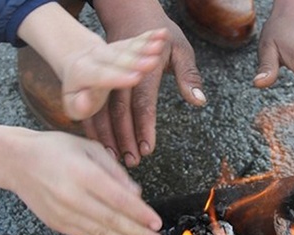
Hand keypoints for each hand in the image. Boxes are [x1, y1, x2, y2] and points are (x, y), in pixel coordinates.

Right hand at [9, 131, 163, 234]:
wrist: (16, 162)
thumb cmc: (55, 150)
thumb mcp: (90, 148)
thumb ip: (115, 171)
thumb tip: (136, 195)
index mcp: (82, 174)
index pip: (117, 199)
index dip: (140, 214)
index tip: (157, 222)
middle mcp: (71, 196)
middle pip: (111, 221)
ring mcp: (62, 213)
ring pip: (100, 234)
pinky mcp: (57, 224)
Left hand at [61, 29, 169, 120]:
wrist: (75, 63)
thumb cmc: (76, 91)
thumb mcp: (70, 103)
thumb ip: (78, 106)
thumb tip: (86, 104)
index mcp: (83, 71)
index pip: (101, 75)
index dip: (117, 77)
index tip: (135, 78)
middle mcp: (97, 57)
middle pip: (117, 58)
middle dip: (136, 60)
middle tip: (153, 62)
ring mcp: (112, 50)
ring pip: (129, 47)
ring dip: (145, 46)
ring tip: (160, 45)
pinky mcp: (123, 45)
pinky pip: (137, 40)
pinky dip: (150, 37)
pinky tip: (162, 33)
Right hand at [84, 0, 205, 166]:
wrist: (132, 14)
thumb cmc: (163, 36)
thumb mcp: (181, 50)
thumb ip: (188, 76)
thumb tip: (198, 100)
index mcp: (145, 67)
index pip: (143, 102)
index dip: (144, 126)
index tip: (147, 148)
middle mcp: (123, 72)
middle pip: (120, 110)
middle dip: (125, 137)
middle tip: (132, 160)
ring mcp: (109, 75)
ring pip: (104, 110)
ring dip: (110, 135)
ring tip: (118, 157)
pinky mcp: (101, 79)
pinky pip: (95, 106)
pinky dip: (97, 126)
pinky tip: (103, 144)